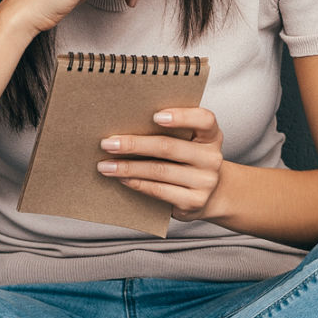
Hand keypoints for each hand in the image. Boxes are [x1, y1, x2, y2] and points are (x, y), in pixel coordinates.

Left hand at [97, 106, 225, 220]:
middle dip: (134, 144)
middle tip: (108, 143)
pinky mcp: (193, 201)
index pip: (204, 119)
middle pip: (169, 147)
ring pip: (159, 171)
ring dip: (128, 168)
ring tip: (106, 165)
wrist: (210, 195)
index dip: (182, 116)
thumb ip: (171, 132)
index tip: (155, 116)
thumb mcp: (189, 143)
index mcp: (211, 136)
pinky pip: (159, 191)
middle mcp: (211, 158)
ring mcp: (205, 182)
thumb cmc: (189, 162)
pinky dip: (137, 183)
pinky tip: (122, 179)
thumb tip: (126, 125)